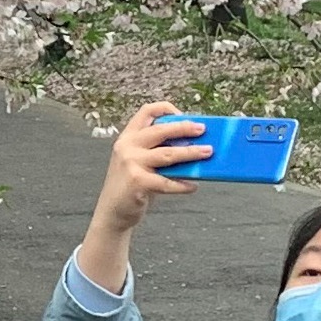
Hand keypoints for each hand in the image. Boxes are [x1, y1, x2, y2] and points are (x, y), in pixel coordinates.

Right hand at [76, 103, 208, 295]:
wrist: (112, 212)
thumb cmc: (131, 186)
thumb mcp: (138, 162)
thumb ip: (157, 151)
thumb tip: (191, 145)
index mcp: (128, 137)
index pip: (146, 112)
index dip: (166, 109)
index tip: (183, 115)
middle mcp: (127, 146)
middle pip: (161, 130)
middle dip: (184, 128)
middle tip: (202, 130)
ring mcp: (131, 163)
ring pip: (168, 154)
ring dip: (191, 153)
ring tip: (207, 152)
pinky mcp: (137, 182)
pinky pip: (167, 182)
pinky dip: (183, 184)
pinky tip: (193, 186)